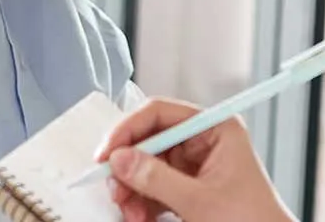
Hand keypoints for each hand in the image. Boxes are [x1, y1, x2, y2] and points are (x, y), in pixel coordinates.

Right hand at [97, 98, 293, 221]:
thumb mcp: (200, 201)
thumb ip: (157, 179)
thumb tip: (121, 159)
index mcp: (216, 128)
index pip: (160, 113)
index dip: (129, 130)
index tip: (108, 152)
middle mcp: (205, 141)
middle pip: (150, 140)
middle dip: (129, 167)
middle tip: (114, 188)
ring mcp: (196, 166)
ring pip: (148, 166)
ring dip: (133, 190)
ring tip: (130, 212)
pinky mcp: (190, 188)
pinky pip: (156, 187)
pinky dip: (143, 202)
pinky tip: (140, 216)